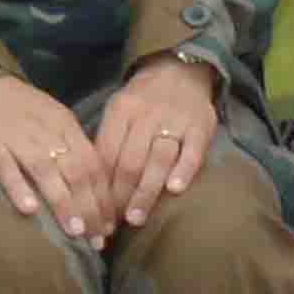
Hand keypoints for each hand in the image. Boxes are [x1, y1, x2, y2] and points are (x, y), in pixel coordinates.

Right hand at [0, 74, 117, 247]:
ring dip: (63, 202)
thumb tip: (93, 189)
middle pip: (75, 170)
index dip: (104, 197)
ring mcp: (17, 136)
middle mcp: (46, 131)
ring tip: (75, 231)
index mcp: (65, 125)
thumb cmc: (18, 110)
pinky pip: (6, 167)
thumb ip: (70, 148)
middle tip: (97, 239)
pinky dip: (19, 187)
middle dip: (90, 207)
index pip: (92, 163)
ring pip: (46, 171)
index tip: (108, 226)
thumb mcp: (51, 121)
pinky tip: (29, 210)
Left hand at [85, 54, 221, 227]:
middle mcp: (146, 115)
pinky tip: (174, 190)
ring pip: (157, 159)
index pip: (106, 154)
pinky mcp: (200, 126)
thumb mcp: (119, 111)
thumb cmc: (143, 99)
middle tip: (114, 224)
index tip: (96, 212)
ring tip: (136, 218)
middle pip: (129, 161)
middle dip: (119, 196)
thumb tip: (93, 186)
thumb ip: (108, 142)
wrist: (181, 69)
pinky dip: (183, 171)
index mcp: (121, 111)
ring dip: (145, 191)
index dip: (100, 186)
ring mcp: (175, 120)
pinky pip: (191, 151)